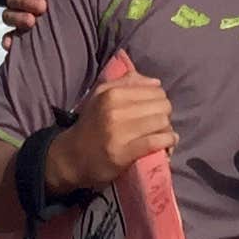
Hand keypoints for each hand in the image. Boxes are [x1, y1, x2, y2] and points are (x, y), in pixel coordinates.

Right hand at [1, 0, 51, 40]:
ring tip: (32, 22)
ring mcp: (20, 14)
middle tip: (42, 6)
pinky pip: (9, 36)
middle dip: (25, 0)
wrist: (89, 9)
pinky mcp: (22, 33)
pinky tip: (11, 44)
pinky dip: (9, 40)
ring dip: (17, 17)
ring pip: (8, 14)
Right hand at [46, 74, 175, 197]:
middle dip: (165, 115)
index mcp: (112, 92)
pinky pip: (157, 141)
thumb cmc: (91, 125)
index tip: (154, 112)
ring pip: (162, 122)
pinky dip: (167, 143)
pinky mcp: (124, 152)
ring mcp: (119, 131)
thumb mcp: (100, 96)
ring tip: (161, 136)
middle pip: (162, 106)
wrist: (71, 156)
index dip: (159, 101)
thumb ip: (127, 83)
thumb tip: (156, 82)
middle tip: (158, 125)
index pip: (155, 90)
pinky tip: (167, 145)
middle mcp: (115, 109)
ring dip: (167, 130)